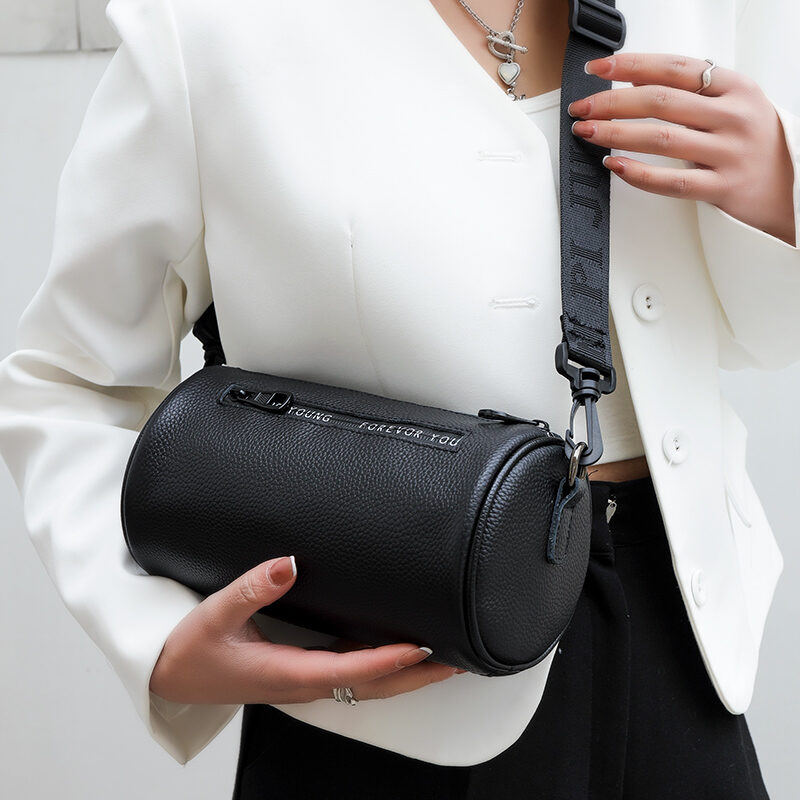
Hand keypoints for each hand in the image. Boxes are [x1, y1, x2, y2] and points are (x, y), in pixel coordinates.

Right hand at [149, 555, 459, 704]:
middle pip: (373, 686)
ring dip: (407, 674)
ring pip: (368, 685)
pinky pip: (353, 676)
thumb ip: (250, 589)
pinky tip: (398, 652)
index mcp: (286, 673)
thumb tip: (285, 565)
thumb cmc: (190, 650)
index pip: (349, 670)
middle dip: (417, 675)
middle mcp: (304, 682)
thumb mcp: (213, 615)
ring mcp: (305, 681)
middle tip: (457, 658)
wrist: (171, 674)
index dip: (387, 660)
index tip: (421, 646)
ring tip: (442, 656)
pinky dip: (384, 668)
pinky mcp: (302, 672)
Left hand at [568, 53, 795, 245]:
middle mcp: (733, 116)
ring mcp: (728, 153)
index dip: (631, 65)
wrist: (795, 186)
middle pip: (661, 102)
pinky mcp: (722, 188)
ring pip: (662, 138)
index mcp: (735, 87)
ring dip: (616, 133)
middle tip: (582, 108)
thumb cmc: (756, 142)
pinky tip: (614, 165)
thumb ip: (691, 90)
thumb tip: (636, 79)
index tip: (598, 69)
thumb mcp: (733, 103)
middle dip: (612, 102)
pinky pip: (672, 182)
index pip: (674, 68)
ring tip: (588, 132)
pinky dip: (638, 173)